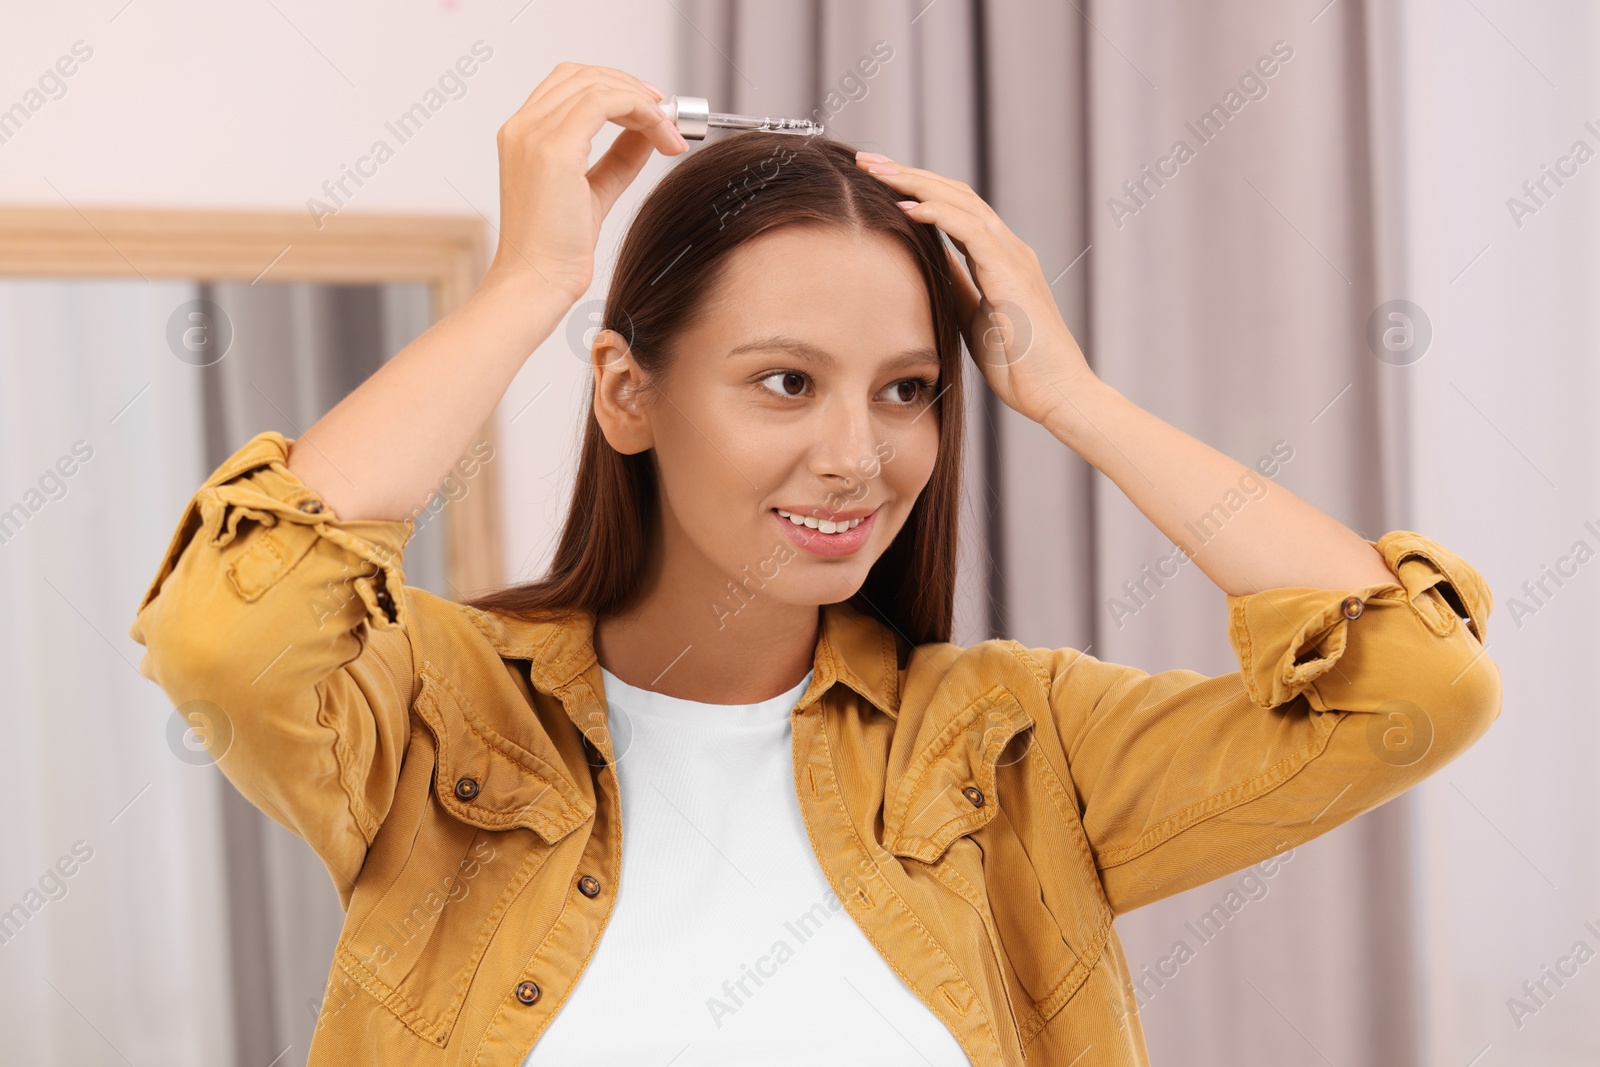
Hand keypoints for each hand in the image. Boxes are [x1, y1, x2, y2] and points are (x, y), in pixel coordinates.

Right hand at [485, 63, 688, 303]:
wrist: (537, 281)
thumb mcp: (595, 191)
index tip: (650, 107)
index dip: (614, 86)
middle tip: (666, 114)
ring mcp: (534, 134)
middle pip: (583, 75)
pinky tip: (660, 134)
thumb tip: (647, 133)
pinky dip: (641, 111)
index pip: (569, 84)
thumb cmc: (557, 249)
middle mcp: (523, 127)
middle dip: (631, 88)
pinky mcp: (554, 148)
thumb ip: (618, 158)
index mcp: (523, 135)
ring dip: (643, 102)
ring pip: (598, 85)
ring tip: (669, 131)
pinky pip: (606, 103)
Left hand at [853, 151, 1096, 426]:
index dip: (917, 189)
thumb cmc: (1019, 364)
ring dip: (917, 183)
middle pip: (955, 194)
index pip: (954, 208)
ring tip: (879, 172)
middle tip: (868, 160)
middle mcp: (1009, 249)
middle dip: (909, 174)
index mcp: (1000, 258)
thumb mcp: (972, 316)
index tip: (877, 179)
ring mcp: (1013, 258)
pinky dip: (938, 215)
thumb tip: (926, 260)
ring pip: (962, 203)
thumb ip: (954, 284)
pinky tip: (908, 207)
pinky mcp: (1012, 275)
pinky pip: (972, 232)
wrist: (1057, 393)